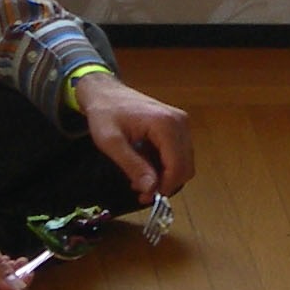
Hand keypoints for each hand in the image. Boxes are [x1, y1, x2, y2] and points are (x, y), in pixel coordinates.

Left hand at [72, 72, 193, 202]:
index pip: (177, 166)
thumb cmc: (105, 114)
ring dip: (165, 176)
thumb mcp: (111, 143)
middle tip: (142, 192)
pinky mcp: (177, 125)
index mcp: (165, 124)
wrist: (104, 92)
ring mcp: (180, 123)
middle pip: (185, 166)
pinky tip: (146, 166)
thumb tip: (151, 190)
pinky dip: (165, 166)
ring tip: (140, 179)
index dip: (165, 186)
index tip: (146, 197)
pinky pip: (178, 154)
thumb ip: (133, 166)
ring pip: (183, 162)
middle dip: (166, 183)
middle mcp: (179, 122)